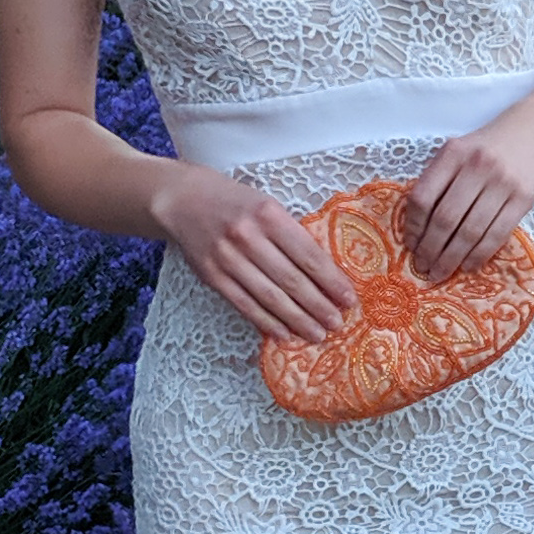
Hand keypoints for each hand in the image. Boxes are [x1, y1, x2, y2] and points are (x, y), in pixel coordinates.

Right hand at [149, 164, 354, 343]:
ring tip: (318, 334)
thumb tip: (325, 273)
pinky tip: (285, 334)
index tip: (349, 299)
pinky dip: (267, 322)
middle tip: (337, 324)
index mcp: (268, 214)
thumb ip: (291, 234)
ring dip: (297, 320)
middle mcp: (248, 237)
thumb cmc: (234, 202)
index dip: (331, 280)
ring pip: (270, 297)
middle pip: (291, 280)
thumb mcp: (267, 205)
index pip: (308, 254)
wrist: (184, 199)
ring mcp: (227, 258)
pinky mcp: (212, 276)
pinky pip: (245, 305)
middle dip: (318, 306)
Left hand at [402, 105, 533, 282]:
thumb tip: (418, 226)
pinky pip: (496, 234)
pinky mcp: (523, 199)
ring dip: (452, 258)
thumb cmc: (489, 146)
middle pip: (445, 219)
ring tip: (440, 272)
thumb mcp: (458, 150)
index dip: (413, 226)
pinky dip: (479, 255)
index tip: (410, 244)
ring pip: (470, 231)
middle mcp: (477, 167)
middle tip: (423, 267)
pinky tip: (468, 266)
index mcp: (453, 154)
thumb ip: (439, 179)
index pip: (423, 197)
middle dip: (430, 249)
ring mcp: (502, 184)